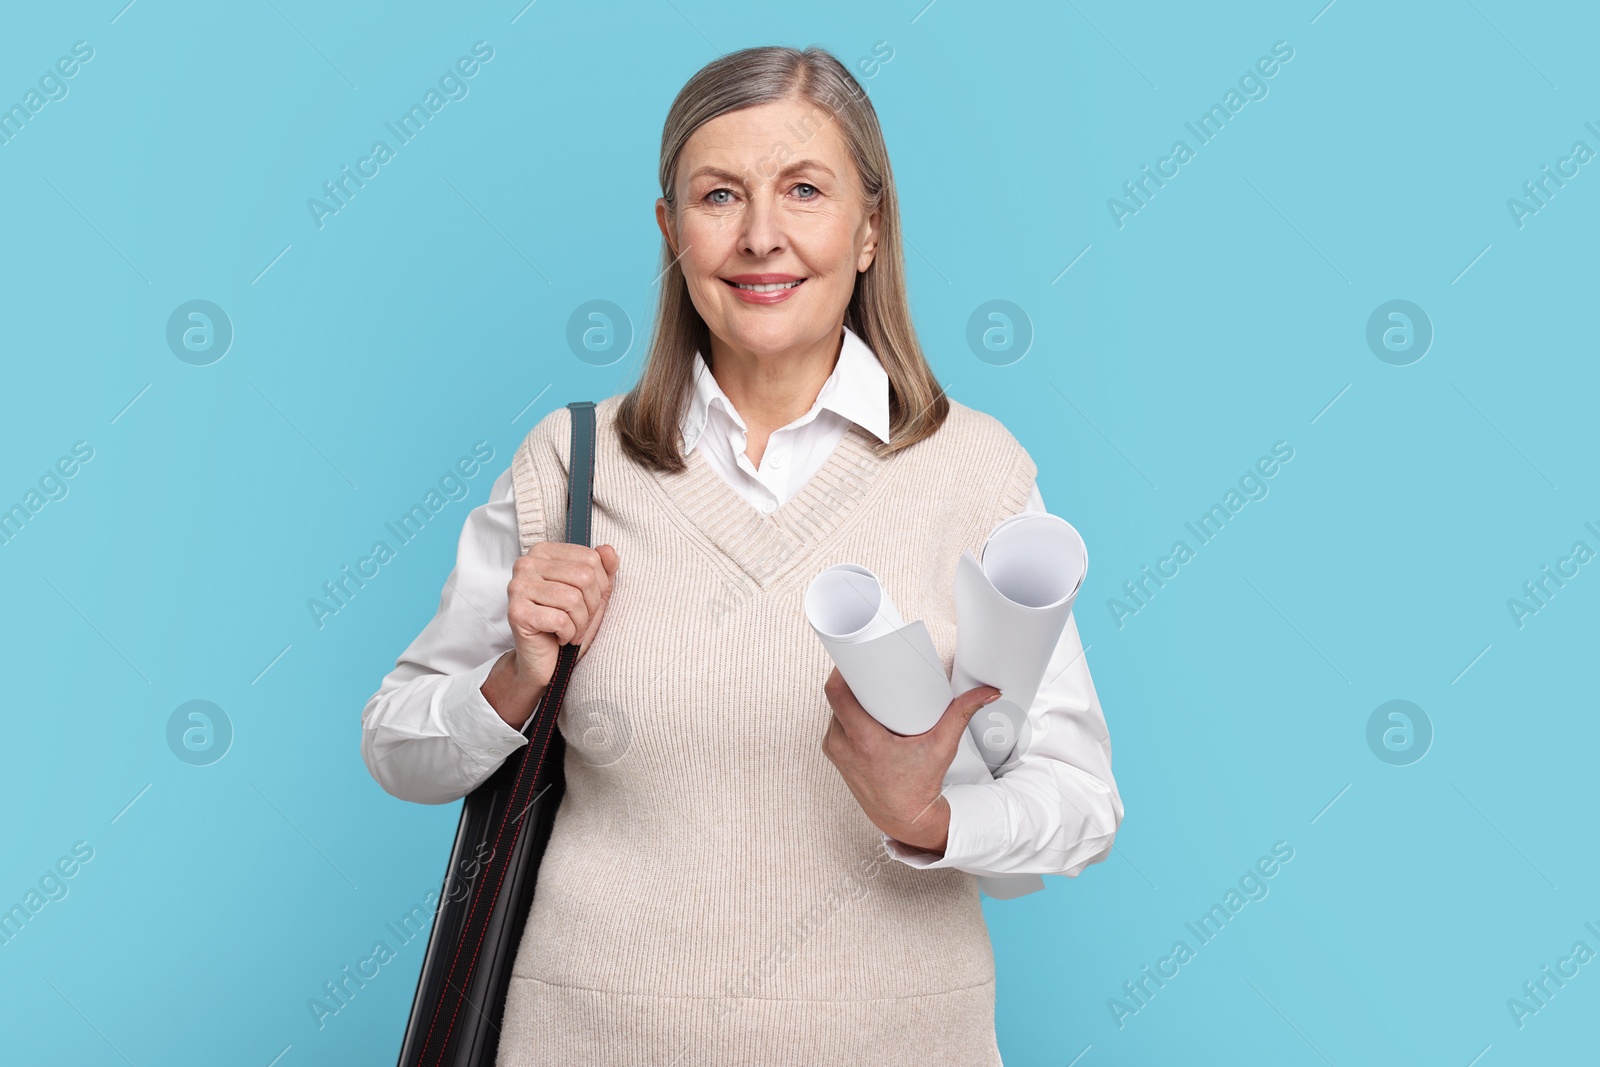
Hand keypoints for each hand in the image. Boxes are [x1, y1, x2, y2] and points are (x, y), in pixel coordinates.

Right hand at [485, 542, 618, 728]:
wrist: (543, 661)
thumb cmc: (567, 624)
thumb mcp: (593, 595)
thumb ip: (603, 569)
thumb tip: (609, 550)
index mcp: (543, 552)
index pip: (591, 558)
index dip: (600, 586)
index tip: (588, 603)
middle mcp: (526, 564)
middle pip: (584, 576)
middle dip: (591, 606)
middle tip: (580, 621)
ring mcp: (518, 587)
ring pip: (573, 598)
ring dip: (580, 623)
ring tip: (571, 631)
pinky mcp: (517, 612)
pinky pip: (560, 619)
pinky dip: (568, 634)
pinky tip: (559, 637)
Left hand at [821, 666, 1000, 854]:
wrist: (906, 818)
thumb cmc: (921, 785)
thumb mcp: (942, 747)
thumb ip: (962, 714)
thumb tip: (987, 692)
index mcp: (863, 741)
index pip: (837, 693)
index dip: (842, 669)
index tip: (856, 657)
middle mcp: (844, 745)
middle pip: (837, 697)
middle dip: (852, 681)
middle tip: (870, 668)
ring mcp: (837, 752)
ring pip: (834, 710)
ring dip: (848, 698)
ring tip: (866, 686)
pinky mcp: (836, 756)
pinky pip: (834, 725)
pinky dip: (845, 714)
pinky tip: (858, 707)